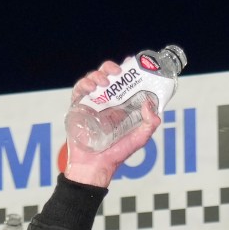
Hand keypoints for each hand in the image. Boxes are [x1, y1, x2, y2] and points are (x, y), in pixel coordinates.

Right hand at [62, 63, 160, 186]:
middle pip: (106, 77)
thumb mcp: (139, 139)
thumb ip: (150, 124)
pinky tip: (91, 87)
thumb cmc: (116, 155)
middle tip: (118, 70)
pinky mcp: (77, 109)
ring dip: (98, 75)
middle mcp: (104, 102)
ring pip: (92, 81)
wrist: (95, 167)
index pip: (122, 82)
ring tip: (103, 80)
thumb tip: (151, 105)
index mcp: (119, 105)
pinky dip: (84, 84)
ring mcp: (90, 104)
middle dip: (111, 68)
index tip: (132, 62)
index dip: (127, 70)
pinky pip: (78, 91)